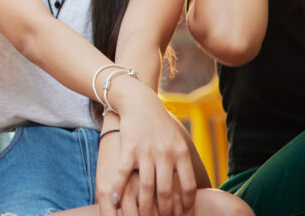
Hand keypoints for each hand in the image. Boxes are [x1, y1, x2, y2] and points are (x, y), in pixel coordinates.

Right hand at [102, 92, 197, 215]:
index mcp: (180, 154)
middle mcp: (165, 154)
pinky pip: (123, 174)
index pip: (187, 186)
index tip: (181, 214)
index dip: (185, 204)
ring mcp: (146, 152)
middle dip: (164, 211)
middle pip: (166, 191)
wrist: (140, 103)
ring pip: (145, 187)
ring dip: (144, 206)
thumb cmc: (160, 125)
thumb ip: (184, 162)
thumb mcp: (178, 141)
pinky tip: (116, 201)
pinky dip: (118, 189)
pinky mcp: (128, 149)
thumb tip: (191, 187)